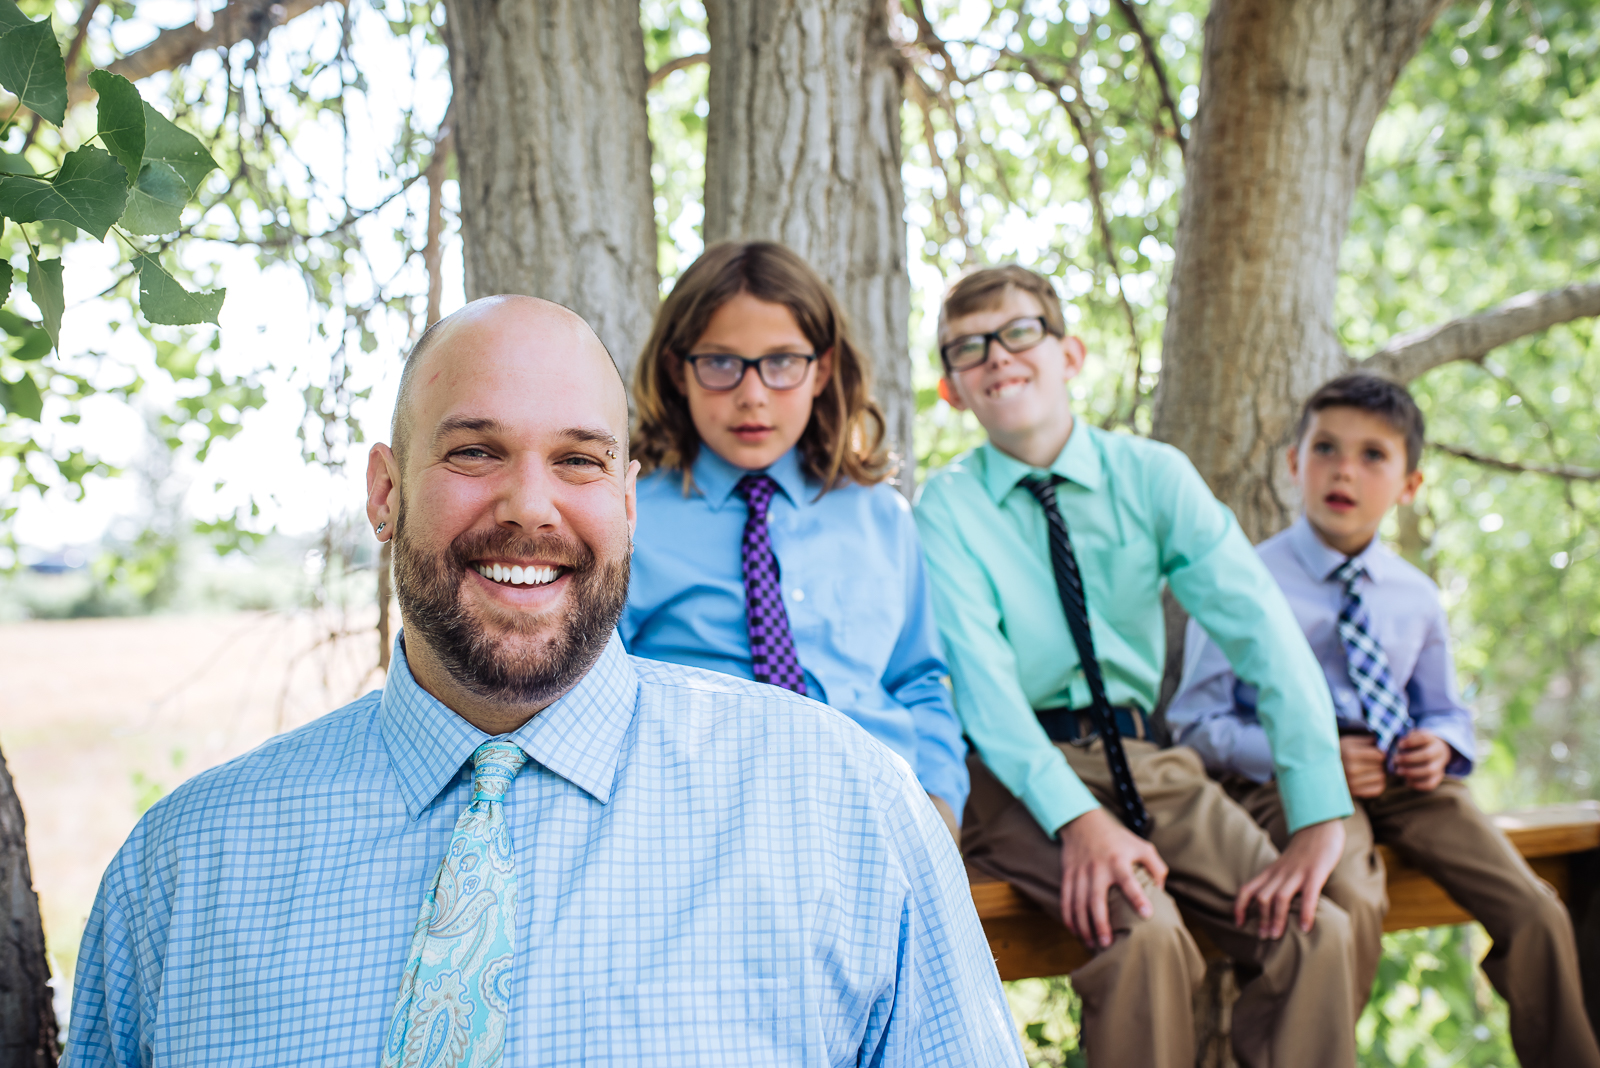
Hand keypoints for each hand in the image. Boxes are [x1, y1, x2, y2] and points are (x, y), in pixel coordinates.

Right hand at [1057, 807, 1168, 949]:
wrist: (1083, 822)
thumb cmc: (1117, 838)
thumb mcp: (1141, 846)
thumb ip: (1156, 867)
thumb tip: (1161, 891)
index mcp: (1118, 860)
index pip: (1129, 881)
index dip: (1138, 897)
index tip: (1146, 915)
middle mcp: (1097, 868)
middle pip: (1096, 899)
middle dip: (1100, 923)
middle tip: (1108, 943)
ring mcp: (1080, 873)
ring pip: (1078, 904)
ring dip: (1084, 926)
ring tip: (1093, 944)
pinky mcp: (1068, 876)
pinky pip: (1066, 900)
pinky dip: (1069, 918)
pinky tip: (1076, 932)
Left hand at [1233, 818, 1344, 937]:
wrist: (1319, 826)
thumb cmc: (1303, 851)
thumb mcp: (1284, 865)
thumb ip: (1278, 880)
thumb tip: (1273, 905)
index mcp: (1271, 872)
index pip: (1247, 889)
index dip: (1239, 906)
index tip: (1238, 923)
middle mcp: (1280, 873)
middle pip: (1262, 897)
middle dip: (1260, 919)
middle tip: (1263, 938)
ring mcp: (1297, 873)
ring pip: (1280, 897)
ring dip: (1276, 919)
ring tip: (1276, 936)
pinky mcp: (1315, 873)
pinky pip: (1309, 895)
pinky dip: (1306, 913)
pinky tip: (1306, 929)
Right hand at [1340, 734, 1387, 798]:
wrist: (1320, 769)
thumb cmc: (1338, 752)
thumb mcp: (1348, 741)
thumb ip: (1366, 740)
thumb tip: (1385, 743)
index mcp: (1350, 753)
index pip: (1379, 755)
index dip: (1379, 753)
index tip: (1375, 754)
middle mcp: (1352, 769)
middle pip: (1380, 766)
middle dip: (1378, 763)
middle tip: (1370, 762)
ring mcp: (1353, 782)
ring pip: (1381, 777)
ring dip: (1378, 773)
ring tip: (1369, 770)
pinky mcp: (1355, 792)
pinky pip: (1378, 789)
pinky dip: (1377, 784)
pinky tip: (1370, 779)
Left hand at [1394, 730, 1450, 791]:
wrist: (1435, 750)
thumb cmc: (1417, 743)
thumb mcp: (1412, 736)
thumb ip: (1405, 740)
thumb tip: (1399, 747)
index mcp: (1431, 738)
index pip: (1424, 738)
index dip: (1411, 742)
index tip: (1399, 745)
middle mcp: (1438, 751)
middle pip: (1427, 755)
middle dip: (1408, 759)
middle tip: (1396, 760)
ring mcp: (1440, 765)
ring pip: (1429, 771)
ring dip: (1411, 772)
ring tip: (1399, 771)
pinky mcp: (1438, 777)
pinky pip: (1431, 784)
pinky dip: (1418, 785)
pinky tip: (1407, 782)